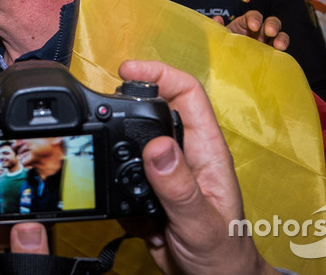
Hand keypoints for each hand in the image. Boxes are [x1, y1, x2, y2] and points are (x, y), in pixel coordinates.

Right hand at [117, 60, 277, 274]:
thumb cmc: (224, 256)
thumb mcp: (201, 224)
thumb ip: (179, 188)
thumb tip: (156, 147)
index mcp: (207, 151)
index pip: (188, 94)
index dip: (160, 73)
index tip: (127, 70)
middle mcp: (187, 155)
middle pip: (156, 109)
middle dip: (128, 103)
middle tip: (101, 105)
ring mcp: (168, 172)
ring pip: (135, 143)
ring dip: (118, 151)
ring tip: (107, 161)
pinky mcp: (151, 192)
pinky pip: (125, 176)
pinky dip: (117, 188)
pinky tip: (127, 209)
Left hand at [215, 10, 288, 51]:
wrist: (225, 66)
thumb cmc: (222, 48)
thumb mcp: (219, 38)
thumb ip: (218, 28)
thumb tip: (217, 19)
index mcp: (245, 24)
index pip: (253, 16)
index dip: (254, 18)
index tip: (253, 25)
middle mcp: (259, 31)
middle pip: (270, 22)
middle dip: (272, 25)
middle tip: (270, 32)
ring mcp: (267, 43)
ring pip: (280, 36)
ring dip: (282, 38)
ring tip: (279, 45)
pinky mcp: (272, 56)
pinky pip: (280, 53)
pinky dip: (282, 53)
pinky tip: (280, 56)